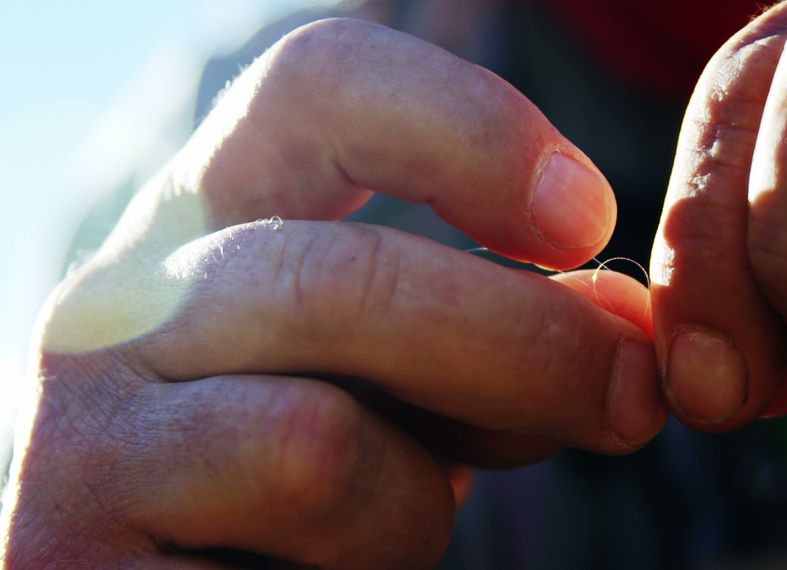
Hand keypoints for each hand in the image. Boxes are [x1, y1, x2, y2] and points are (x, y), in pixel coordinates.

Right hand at [2, 18, 665, 567]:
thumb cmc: (305, 469)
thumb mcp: (400, 376)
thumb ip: (494, 340)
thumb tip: (627, 328)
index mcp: (202, 220)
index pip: (318, 88)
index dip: (472, 128)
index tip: (588, 215)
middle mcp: (117, 306)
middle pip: (342, 277)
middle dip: (526, 345)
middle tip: (635, 394)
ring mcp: (82, 444)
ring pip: (316, 447)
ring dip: (418, 502)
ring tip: (406, 520)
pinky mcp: (77, 566)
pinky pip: (289, 556)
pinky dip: (363, 568)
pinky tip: (331, 568)